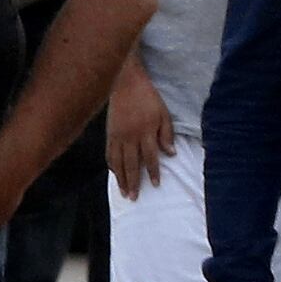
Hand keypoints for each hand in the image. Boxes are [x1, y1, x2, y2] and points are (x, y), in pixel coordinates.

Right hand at [103, 62, 173, 198]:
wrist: (125, 83)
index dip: (153, 172)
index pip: (150, 157)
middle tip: (134, 198)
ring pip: (118, 162)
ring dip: (121, 179)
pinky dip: (112, 166)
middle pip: (132, 164)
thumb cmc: (148, 98)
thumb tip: (171, 154)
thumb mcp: (163, 113)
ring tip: (123, 193)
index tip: (156, 185)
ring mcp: (117, 136)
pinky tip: (114, 174)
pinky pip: (109, 154)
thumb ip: (166, 134)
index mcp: (145, 132)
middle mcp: (130, 137)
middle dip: (134, 182)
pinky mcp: (109, 133)